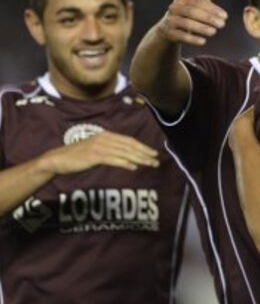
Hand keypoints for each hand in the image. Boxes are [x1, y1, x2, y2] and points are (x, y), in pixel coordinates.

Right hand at [41, 131, 159, 173]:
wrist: (58, 159)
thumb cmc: (79, 156)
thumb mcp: (97, 149)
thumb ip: (111, 150)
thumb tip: (127, 156)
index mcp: (107, 135)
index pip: (129, 140)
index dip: (143, 146)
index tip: (154, 153)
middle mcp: (105, 139)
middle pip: (130, 146)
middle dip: (145, 153)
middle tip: (157, 160)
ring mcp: (99, 147)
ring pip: (124, 153)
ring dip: (139, 159)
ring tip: (150, 164)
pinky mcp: (94, 156)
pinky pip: (113, 160)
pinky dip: (125, 163)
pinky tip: (133, 168)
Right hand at [156, 0, 227, 45]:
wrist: (167, 28)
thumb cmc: (187, 13)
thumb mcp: (192, 1)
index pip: (197, 1)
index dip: (212, 8)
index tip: (225, 16)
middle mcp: (175, 8)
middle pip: (192, 11)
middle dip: (209, 18)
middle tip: (222, 24)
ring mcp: (171, 20)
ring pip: (187, 24)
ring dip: (202, 28)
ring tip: (214, 32)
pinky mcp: (169, 33)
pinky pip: (181, 36)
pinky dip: (193, 39)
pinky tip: (203, 41)